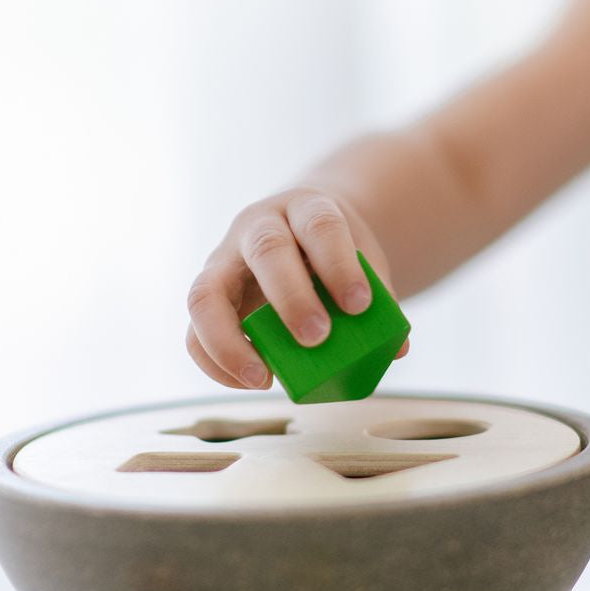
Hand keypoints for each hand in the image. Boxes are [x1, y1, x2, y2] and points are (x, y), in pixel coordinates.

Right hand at [186, 189, 406, 388]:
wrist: (303, 230)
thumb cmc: (336, 253)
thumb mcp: (364, 263)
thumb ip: (380, 301)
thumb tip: (395, 348)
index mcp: (306, 208)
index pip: (320, 225)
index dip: (339, 264)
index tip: (360, 305)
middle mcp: (258, 226)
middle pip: (266, 251)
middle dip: (291, 298)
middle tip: (318, 337)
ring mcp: (224, 260)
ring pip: (205, 293)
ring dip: (230, 340)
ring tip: (263, 377)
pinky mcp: (207, 297)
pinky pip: (193, 331)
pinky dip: (215, 363)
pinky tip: (252, 381)